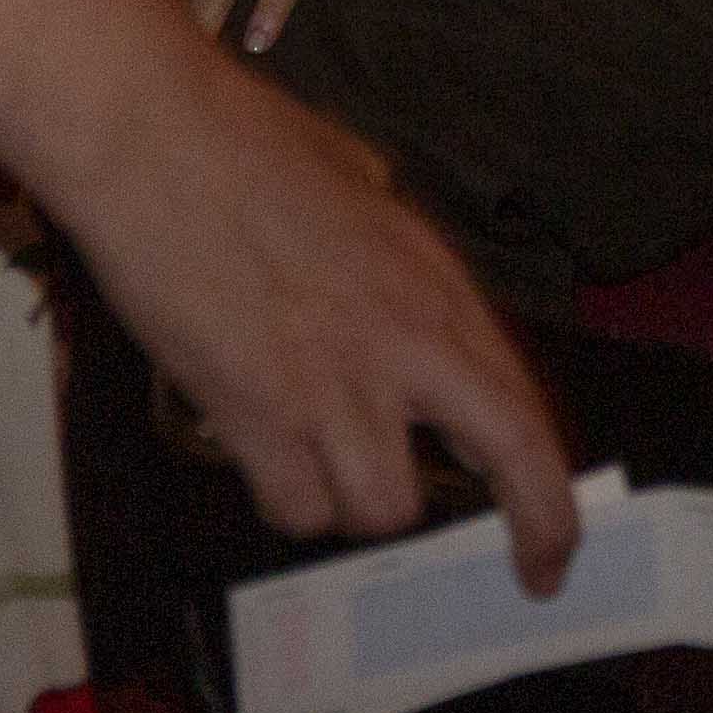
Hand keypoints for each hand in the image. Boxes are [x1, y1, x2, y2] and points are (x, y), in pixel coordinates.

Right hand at [65, 59, 577, 591]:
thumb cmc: (245, 143)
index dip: (553, 485)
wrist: (152, 140)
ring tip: (322, 458)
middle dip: (532, 528)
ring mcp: (331, 384)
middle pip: (507, 459)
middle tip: (531, 572)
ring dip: (357, 500)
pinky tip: (262, 452)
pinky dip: (284, 496)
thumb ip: (395, 264)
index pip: (525, 408)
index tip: (559, 537)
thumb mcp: (362, 189)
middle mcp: (404, 342)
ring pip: (382, 508)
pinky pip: (293, 506)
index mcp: (436, 286)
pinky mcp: (254, 412)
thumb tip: (402, 300)